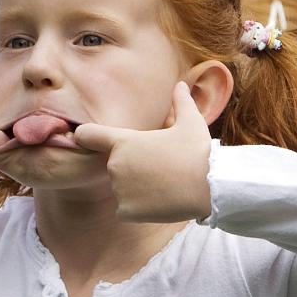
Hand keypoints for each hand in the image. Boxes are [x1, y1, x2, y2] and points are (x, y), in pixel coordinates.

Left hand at [70, 82, 215, 223]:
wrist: (210, 188)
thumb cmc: (198, 152)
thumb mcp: (191, 122)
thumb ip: (181, 102)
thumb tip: (181, 85)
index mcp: (123, 142)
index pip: (86, 135)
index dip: (85, 136)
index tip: (86, 139)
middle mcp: (115, 165)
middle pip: (113, 165)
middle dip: (129, 166)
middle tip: (157, 168)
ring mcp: (119, 190)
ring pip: (121, 189)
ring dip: (135, 188)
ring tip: (162, 185)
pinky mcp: (126, 211)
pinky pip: (126, 209)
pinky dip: (138, 208)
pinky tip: (159, 201)